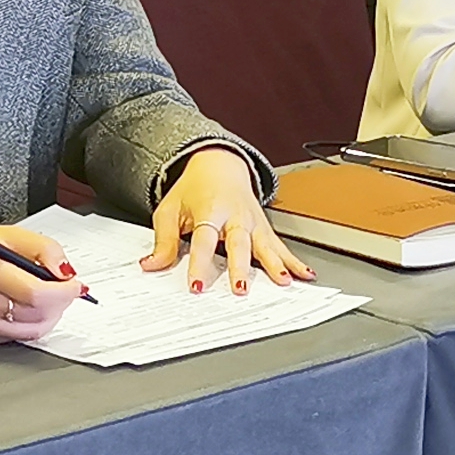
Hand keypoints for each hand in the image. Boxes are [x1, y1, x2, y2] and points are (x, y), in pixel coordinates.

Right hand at [0, 221, 77, 344]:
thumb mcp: (10, 235)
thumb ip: (44, 249)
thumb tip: (67, 273)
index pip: (39, 295)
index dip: (64, 293)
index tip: (75, 286)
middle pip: (39, 315)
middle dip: (59, 303)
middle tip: (61, 289)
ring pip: (32, 330)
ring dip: (48, 315)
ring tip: (44, 297)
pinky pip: (18, 336)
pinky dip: (29, 322)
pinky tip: (23, 306)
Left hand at [147, 145, 304, 293]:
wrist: (218, 165)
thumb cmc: (193, 190)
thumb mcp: (170, 210)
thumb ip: (163, 241)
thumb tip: (150, 266)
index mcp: (209, 210)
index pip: (204, 240)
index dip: (200, 263)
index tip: (197, 285)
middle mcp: (234, 216)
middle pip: (238, 242)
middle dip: (240, 266)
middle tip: (240, 288)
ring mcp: (252, 222)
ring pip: (264, 244)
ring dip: (274, 264)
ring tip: (282, 282)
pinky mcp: (264, 228)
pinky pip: (279, 246)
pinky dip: (293, 261)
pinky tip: (304, 274)